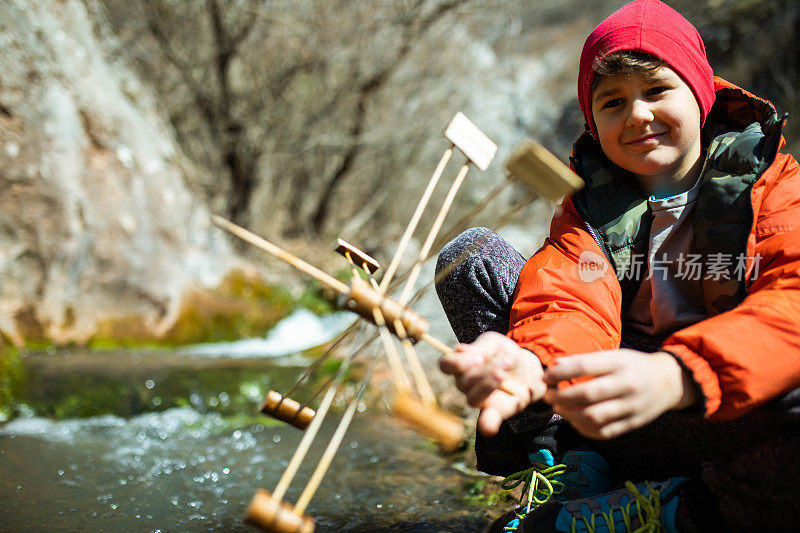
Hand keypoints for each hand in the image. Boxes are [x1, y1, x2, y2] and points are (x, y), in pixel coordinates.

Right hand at [439, 332, 546, 435]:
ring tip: (504, 375)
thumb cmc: (504, 353)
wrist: (527, 368)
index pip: (446, 365)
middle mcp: (464, 384)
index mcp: (461, 364)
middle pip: (464, 381)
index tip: (479, 357)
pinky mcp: (495, 412)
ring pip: (472, 399)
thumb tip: (459, 350)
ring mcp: (478, 399)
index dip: (458, 362)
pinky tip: (488, 426)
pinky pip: (486, 422)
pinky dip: (486, 425)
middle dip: (486, 370)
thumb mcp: (495, 343)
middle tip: (507, 360)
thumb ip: (480, 347)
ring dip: (488, 386)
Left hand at [543, 349, 698, 439]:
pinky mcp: (633, 423)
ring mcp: (631, 406)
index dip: (560, 373)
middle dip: (562, 397)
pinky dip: (584, 429)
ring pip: (594, 417)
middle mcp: (627, 385)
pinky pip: (604, 432)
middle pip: (588, 394)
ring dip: (570, 415)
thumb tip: (555, 364)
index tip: (546, 378)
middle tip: (549, 396)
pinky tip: (574, 421)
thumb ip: (584, 360)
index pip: (584, 367)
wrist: (669, 381)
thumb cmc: (632, 366)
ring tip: (559, 409)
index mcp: (619, 363)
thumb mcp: (613, 356)